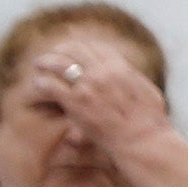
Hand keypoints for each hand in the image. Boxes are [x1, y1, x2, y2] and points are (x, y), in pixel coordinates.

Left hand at [37, 44, 182, 186]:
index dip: (82, 46)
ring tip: (39, 63)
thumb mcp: (146, 90)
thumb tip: (125, 70)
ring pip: (59, 64)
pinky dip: (42, 82)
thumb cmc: (149, 121)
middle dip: (62, 49)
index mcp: (120, 67)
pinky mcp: (75, 103)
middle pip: (75, 50)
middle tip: (53, 54)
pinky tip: (38, 84)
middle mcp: (102, 72)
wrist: (141, 140)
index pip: (96, 47)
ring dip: (47, 61)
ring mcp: (87, 86)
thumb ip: (131, 77)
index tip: (74, 49)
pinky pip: (51, 86)